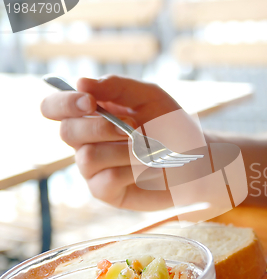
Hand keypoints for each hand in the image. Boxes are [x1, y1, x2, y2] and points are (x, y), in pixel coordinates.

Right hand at [41, 75, 180, 210]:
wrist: (196, 159)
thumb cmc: (171, 126)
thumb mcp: (150, 97)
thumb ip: (118, 86)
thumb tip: (80, 82)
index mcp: (91, 115)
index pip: (54, 107)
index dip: (63, 103)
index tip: (89, 101)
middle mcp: (86, 141)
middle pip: (68, 132)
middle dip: (102, 127)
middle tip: (134, 128)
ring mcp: (93, 169)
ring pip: (88, 157)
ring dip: (124, 151)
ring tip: (149, 151)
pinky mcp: (105, 191)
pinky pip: (105, 180)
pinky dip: (132, 171)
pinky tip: (150, 170)